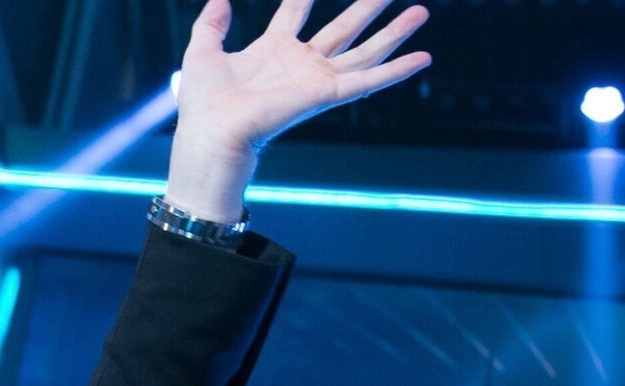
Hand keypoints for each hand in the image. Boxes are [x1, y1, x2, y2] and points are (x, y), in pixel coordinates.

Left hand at [166, 0, 431, 221]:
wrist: (211, 133)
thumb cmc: (202, 102)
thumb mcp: (202, 50)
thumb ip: (212, 22)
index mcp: (271, 50)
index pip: (295, 11)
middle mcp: (299, 64)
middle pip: (342, 28)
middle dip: (367, 8)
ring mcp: (315, 79)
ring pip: (364, 50)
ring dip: (394, 32)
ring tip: (421, 12)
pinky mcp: (325, 94)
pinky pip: (369, 79)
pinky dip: (396, 70)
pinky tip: (422, 57)